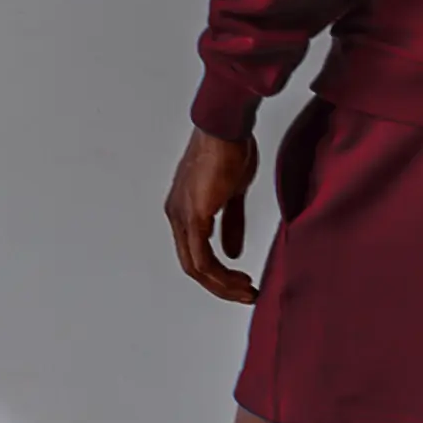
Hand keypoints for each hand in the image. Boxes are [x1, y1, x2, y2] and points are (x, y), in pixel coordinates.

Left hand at [165, 128, 259, 301]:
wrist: (226, 128)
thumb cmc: (230, 150)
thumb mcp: (232, 193)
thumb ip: (231, 224)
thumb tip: (233, 251)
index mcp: (183, 209)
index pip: (194, 252)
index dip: (216, 273)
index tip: (240, 282)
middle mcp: (177, 215)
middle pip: (192, 265)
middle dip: (219, 286)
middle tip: (244, 294)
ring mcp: (182, 216)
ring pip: (196, 267)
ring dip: (222, 285)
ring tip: (246, 291)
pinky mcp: (194, 215)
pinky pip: (203, 257)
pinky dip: (220, 274)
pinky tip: (238, 278)